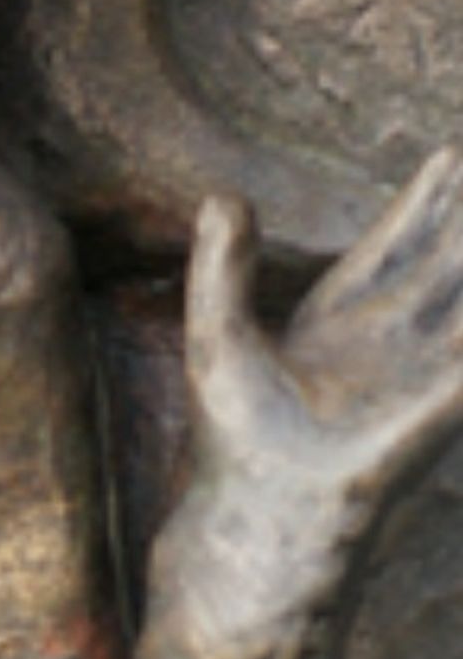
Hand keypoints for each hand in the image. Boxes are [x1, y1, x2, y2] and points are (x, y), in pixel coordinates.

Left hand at [186, 147, 462, 525]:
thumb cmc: (235, 431)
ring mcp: (419, 367)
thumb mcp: (218, 326)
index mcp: (336, 314)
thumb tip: (224, 194)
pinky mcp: (438, 402)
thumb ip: (222, 261)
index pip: (394, 244)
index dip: (425, 202)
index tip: (450, 154)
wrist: (261, 505)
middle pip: (445, 261)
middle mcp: (387, 336)